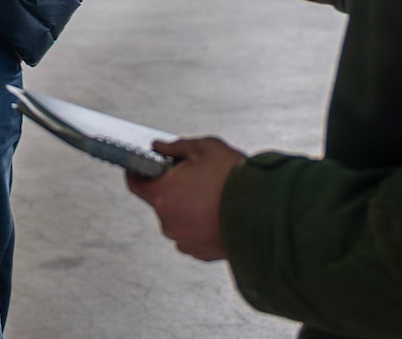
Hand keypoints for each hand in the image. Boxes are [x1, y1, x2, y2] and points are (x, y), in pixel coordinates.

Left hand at [126, 135, 246, 260]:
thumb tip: (158, 146)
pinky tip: (219, 214)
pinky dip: (200, 225)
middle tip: (197, 178)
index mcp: (163, 195)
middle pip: (160, 201)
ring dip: (188, 208)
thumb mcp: (205, 148)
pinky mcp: (200, 253)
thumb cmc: (234, 179)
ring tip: (214, 197)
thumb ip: (176, 146)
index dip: (137, 172)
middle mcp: (168, 222)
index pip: (135, 183)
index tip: (144, 166)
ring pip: (178, 219)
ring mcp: (184, 241)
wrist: (267, 215)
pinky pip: (192, 235)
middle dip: (173, 188)